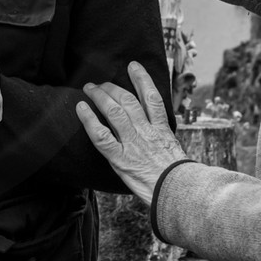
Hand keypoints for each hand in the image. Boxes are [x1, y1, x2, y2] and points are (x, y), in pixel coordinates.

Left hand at [76, 61, 186, 202]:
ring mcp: (133, 143)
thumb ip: (166, 143)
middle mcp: (147, 132)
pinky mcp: (120, 158)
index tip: (133, 65)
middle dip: (113, 88)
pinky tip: (81, 108)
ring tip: (90, 88)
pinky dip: (89, 120)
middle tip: (101, 83)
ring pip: (114, 112)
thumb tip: (161, 140)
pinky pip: (101, 135)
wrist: (179, 194)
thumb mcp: (176, 155)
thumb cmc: (180, 180)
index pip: (152, 98)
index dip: (142, 79)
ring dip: (100, 96)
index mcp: (162, 130)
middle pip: (128, 100)